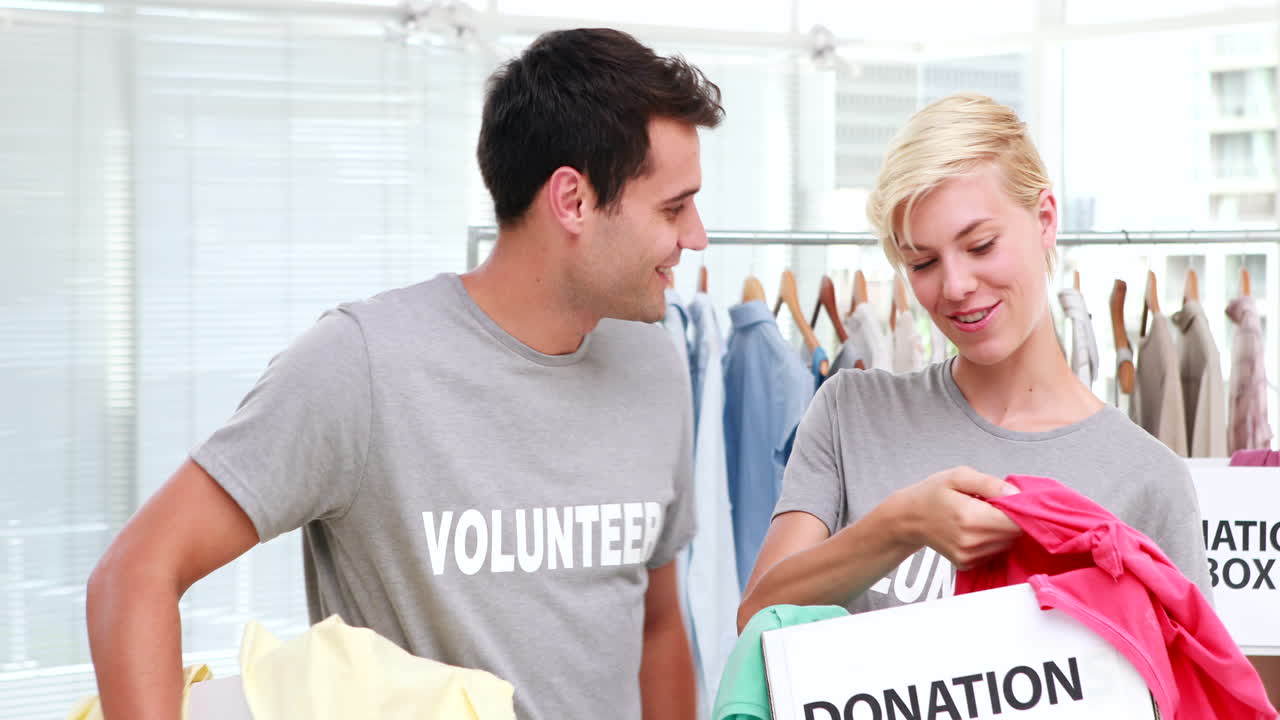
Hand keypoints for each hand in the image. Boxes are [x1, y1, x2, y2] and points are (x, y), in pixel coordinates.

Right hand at [891, 466, 1021, 569]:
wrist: (908, 518)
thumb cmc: (932, 494)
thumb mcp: (958, 476)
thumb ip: (989, 483)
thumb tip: (1015, 494)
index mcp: (970, 518)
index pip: (1016, 522)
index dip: (1019, 509)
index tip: (1008, 500)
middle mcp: (971, 541)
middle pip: (1014, 534)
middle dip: (1009, 518)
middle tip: (990, 505)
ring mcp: (969, 556)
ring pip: (1007, 544)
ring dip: (1001, 530)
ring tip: (981, 515)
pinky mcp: (967, 564)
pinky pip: (994, 552)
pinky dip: (991, 540)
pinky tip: (975, 529)